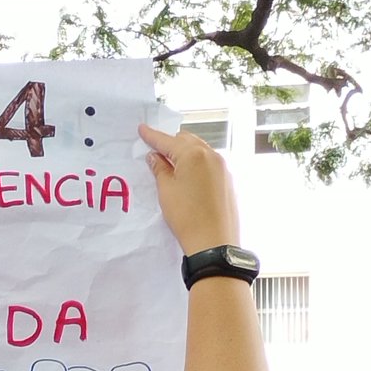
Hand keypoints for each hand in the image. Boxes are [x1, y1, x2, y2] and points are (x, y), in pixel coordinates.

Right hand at [139, 124, 240, 255]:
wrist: (214, 241)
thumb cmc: (186, 216)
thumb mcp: (166, 190)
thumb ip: (159, 169)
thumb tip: (155, 157)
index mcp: (193, 154)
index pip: (167, 141)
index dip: (152, 136)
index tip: (142, 129)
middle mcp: (211, 155)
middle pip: (187, 141)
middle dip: (170, 143)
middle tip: (155, 151)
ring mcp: (223, 167)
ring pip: (200, 151)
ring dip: (185, 154)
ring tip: (171, 165)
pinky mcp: (228, 180)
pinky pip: (209, 163)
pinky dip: (196, 164)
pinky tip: (188, 177)